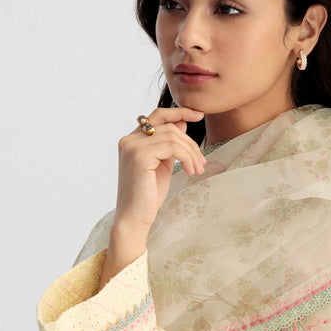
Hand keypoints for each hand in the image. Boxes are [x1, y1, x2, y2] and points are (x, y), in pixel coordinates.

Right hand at [99, 107, 205, 286]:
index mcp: (132, 140)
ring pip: (173, 136)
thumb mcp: (163, 164)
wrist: (134, 219)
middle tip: (201, 163)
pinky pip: (172, 146)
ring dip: (191, 152)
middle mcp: (129, 140)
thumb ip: (169, 144)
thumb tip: (183, 123)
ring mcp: (132, 146)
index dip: (179, 111)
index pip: (157, 116)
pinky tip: (190, 171)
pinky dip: (187, 157)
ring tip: (197, 170)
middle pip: (169, 126)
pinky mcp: (139, 156)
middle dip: (190, 143)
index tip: (199, 114)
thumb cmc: (148, 195)